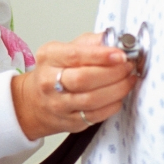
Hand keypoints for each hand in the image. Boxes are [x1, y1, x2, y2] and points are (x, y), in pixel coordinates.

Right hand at [11, 32, 136, 140]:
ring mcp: (58, 104)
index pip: (75, 55)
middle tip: (128, 66)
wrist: (35, 101)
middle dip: (113, 72)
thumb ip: (91, 42)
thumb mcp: (65, 49)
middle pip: (84, 79)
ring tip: (128, 79)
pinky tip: (119, 95)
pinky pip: (96, 115)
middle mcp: (49, 82)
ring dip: (117, 89)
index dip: (101, 55)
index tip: (121, 54)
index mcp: (49, 57)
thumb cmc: (54, 71)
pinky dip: (113, 104)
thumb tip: (117, 41)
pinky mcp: (70, 122)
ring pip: (92, 100)